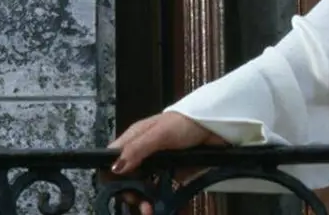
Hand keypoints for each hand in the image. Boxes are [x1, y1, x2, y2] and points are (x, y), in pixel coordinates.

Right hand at [104, 112, 227, 214]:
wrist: (217, 126)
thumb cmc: (186, 123)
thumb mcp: (160, 133)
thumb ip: (138, 149)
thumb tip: (115, 167)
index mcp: (135, 139)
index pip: (113, 160)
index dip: (112, 176)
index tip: (119, 191)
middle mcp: (143, 152)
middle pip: (127, 178)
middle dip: (131, 193)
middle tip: (141, 204)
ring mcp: (158, 163)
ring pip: (144, 186)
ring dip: (145, 199)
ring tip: (150, 209)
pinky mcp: (173, 172)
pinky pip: (162, 188)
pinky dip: (161, 198)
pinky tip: (162, 206)